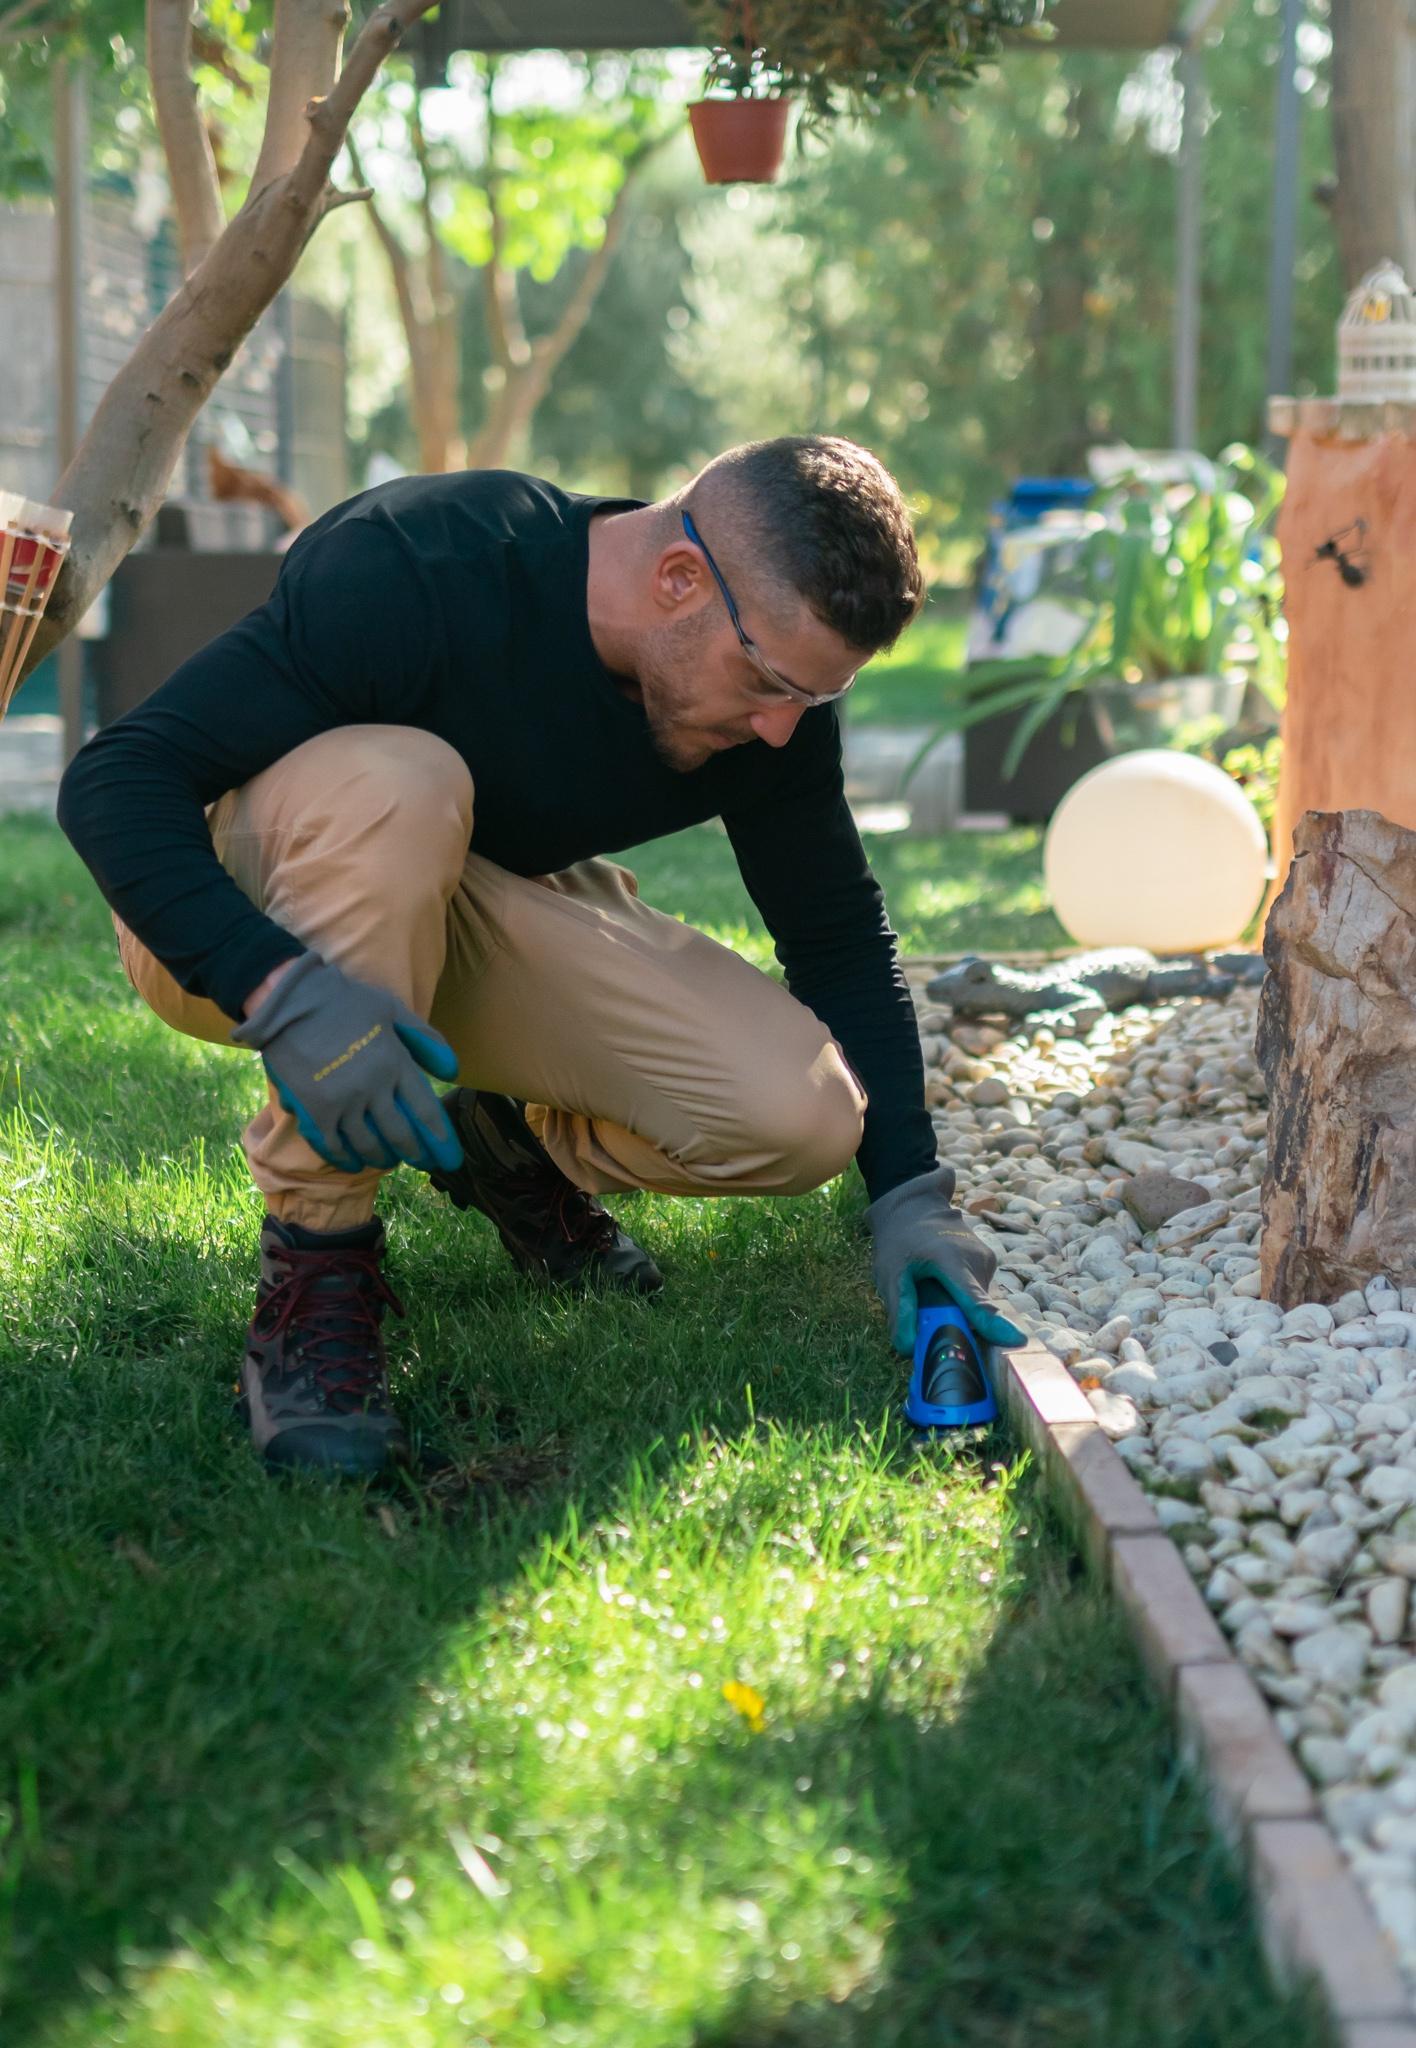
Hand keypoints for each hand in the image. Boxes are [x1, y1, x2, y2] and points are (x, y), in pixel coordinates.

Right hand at [232, 951, 462, 1174]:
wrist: (290, 1002)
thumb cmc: (345, 1001)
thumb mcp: (393, 1011)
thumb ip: (425, 1040)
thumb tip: (452, 1071)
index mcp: (395, 1063)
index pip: (425, 1111)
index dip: (440, 1139)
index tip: (449, 1158)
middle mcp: (373, 1089)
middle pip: (400, 1134)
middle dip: (415, 1153)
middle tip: (423, 1164)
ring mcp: (342, 1103)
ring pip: (369, 1145)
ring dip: (383, 1157)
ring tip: (390, 1160)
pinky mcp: (313, 1111)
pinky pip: (334, 1146)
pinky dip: (347, 1159)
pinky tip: (355, 1163)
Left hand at [865, 1165, 1025, 1355]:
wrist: (914, 1207)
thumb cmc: (900, 1240)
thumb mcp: (890, 1273)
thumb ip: (900, 1310)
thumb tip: (909, 1350)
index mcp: (952, 1260)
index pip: (976, 1300)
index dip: (993, 1324)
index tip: (1016, 1342)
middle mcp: (978, 1259)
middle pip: (975, 1310)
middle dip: (955, 1323)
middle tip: (927, 1319)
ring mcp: (987, 1260)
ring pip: (976, 1303)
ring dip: (957, 1309)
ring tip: (931, 1291)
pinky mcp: (989, 1263)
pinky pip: (978, 1293)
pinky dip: (961, 1298)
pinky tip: (942, 1284)